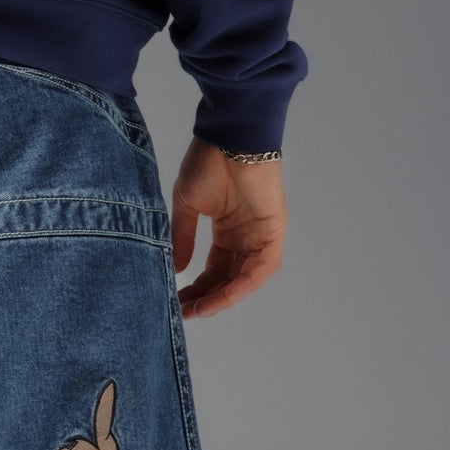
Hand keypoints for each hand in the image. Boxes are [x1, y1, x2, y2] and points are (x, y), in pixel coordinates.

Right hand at [171, 139, 285, 318]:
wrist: (230, 136)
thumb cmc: (208, 162)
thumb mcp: (187, 205)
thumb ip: (182, 237)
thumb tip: (175, 269)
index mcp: (227, 230)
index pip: (213, 269)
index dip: (196, 289)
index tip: (176, 303)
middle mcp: (246, 237)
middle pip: (228, 278)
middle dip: (206, 298)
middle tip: (183, 313)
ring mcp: (261, 235)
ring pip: (246, 278)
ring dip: (223, 297)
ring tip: (200, 310)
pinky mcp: (274, 232)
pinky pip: (262, 268)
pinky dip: (244, 284)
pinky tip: (223, 296)